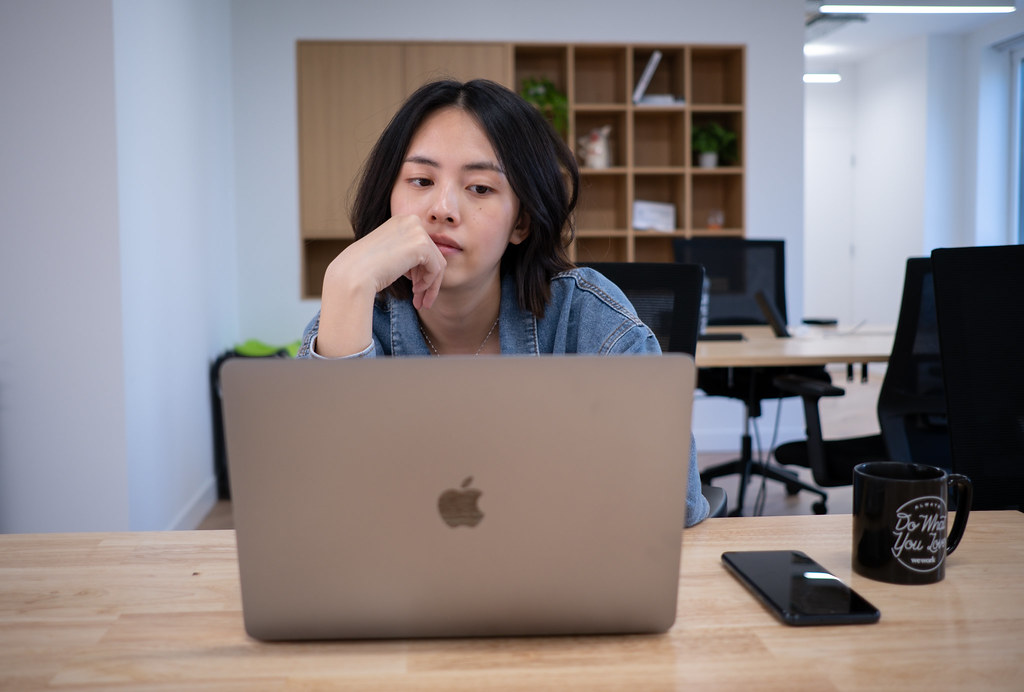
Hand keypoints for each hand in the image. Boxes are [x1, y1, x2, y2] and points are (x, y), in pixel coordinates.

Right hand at [316, 216, 445, 355]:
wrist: (353, 274)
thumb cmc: (364, 269)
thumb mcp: (389, 255)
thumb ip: (406, 254)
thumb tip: (426, 266)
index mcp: (401, 221)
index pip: (422, 246)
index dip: (420, 270)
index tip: (415, 288)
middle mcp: (410, 220)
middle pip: (433, 254)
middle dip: (428, 279)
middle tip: (421, 300)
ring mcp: (417, 231)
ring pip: (437, 262)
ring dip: (430, 285)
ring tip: (420, 302)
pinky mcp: (422, 244)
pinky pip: (437, 268)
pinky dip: (430, 283)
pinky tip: (416, 291)